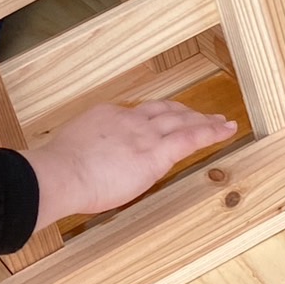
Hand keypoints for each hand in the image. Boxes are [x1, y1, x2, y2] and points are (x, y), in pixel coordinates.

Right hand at [27, 100, 236, 228]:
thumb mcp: (70, 150)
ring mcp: (144, 133)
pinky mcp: (156, 153)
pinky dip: (211, 132)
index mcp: (107, 116)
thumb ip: (87, 153)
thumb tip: (87, 166)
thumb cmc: (59, 171)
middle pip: (164, 111)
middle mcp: (129, 119)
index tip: (162, 121)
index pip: (137, 115)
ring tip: (220, 122)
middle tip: (199, 114)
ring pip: (181, 121)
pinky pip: (191, 138)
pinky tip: (225, 131)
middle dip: (184, 112)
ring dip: (203, 120)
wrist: (61, 172)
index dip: (154, 118)